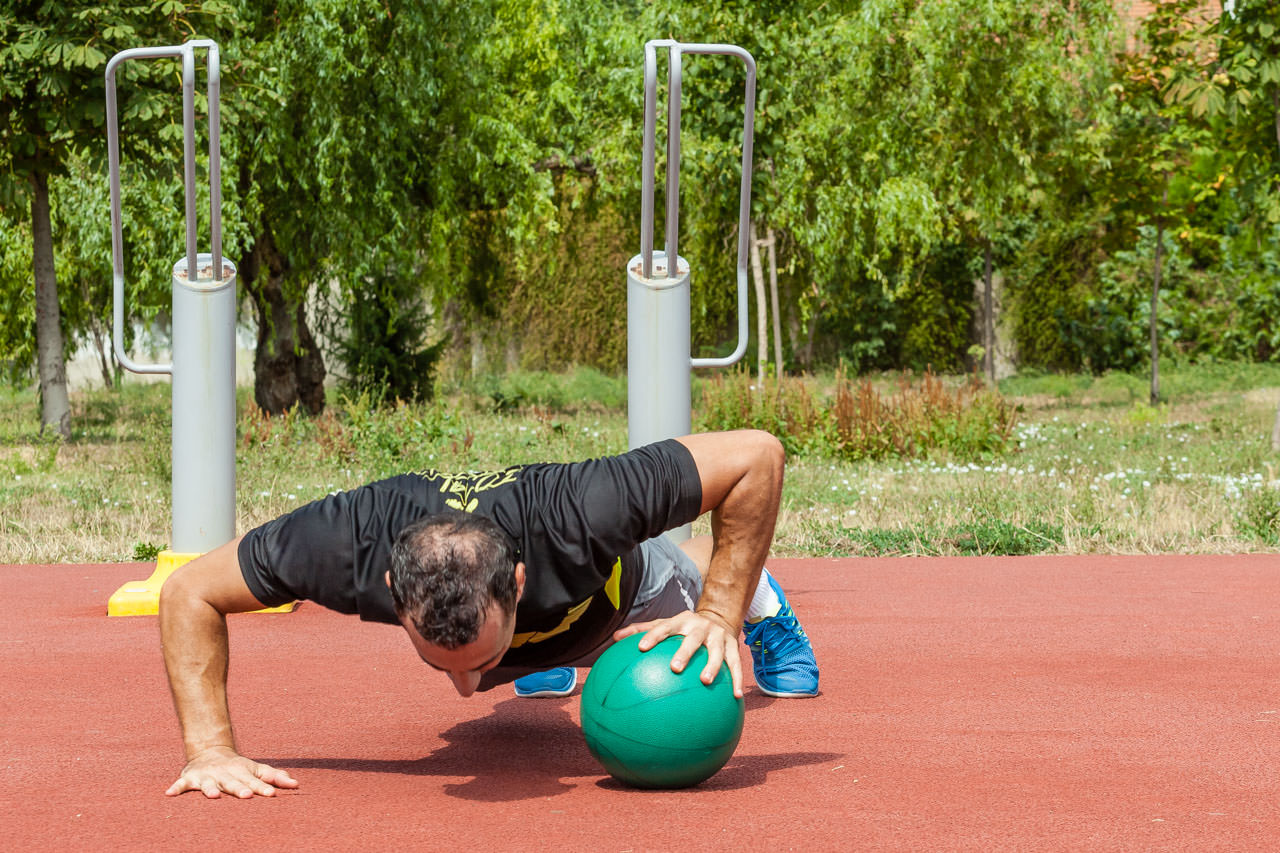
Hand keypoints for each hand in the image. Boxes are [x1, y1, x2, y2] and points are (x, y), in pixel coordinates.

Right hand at [165, 746, 298, 798]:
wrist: (210, 752)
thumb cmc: (239, 768)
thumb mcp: (257, 769)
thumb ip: (275, 777)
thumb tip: (297, 785)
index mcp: (243, 772)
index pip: (255, 781)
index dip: (263, 787)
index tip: (272, 794)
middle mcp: (225, 774)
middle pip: (234, 783)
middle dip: (240, 789)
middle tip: (248, 795)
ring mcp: (207, 776)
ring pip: (208, 784)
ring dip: (211, 789)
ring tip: (214, 796)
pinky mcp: (189, 779)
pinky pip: (181, 784)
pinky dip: (175, 788)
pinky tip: (169, 794)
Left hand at [614, 610, 742, 697]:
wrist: (718, 617)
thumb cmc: (683, 628)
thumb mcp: (665, 624)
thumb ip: (641, 630)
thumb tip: (614, 638)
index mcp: (681, 621)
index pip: (664, 626)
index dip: (653, 635)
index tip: (641, 648)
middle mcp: (701, 627)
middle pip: (693, 639)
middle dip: (685, 652)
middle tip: (675, 668)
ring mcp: (718, 636)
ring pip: (717, 651)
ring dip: (713, 665)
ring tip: (705, 681)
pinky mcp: (733, 646)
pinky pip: (736, 664)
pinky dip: (737, 679)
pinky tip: (736, 696)